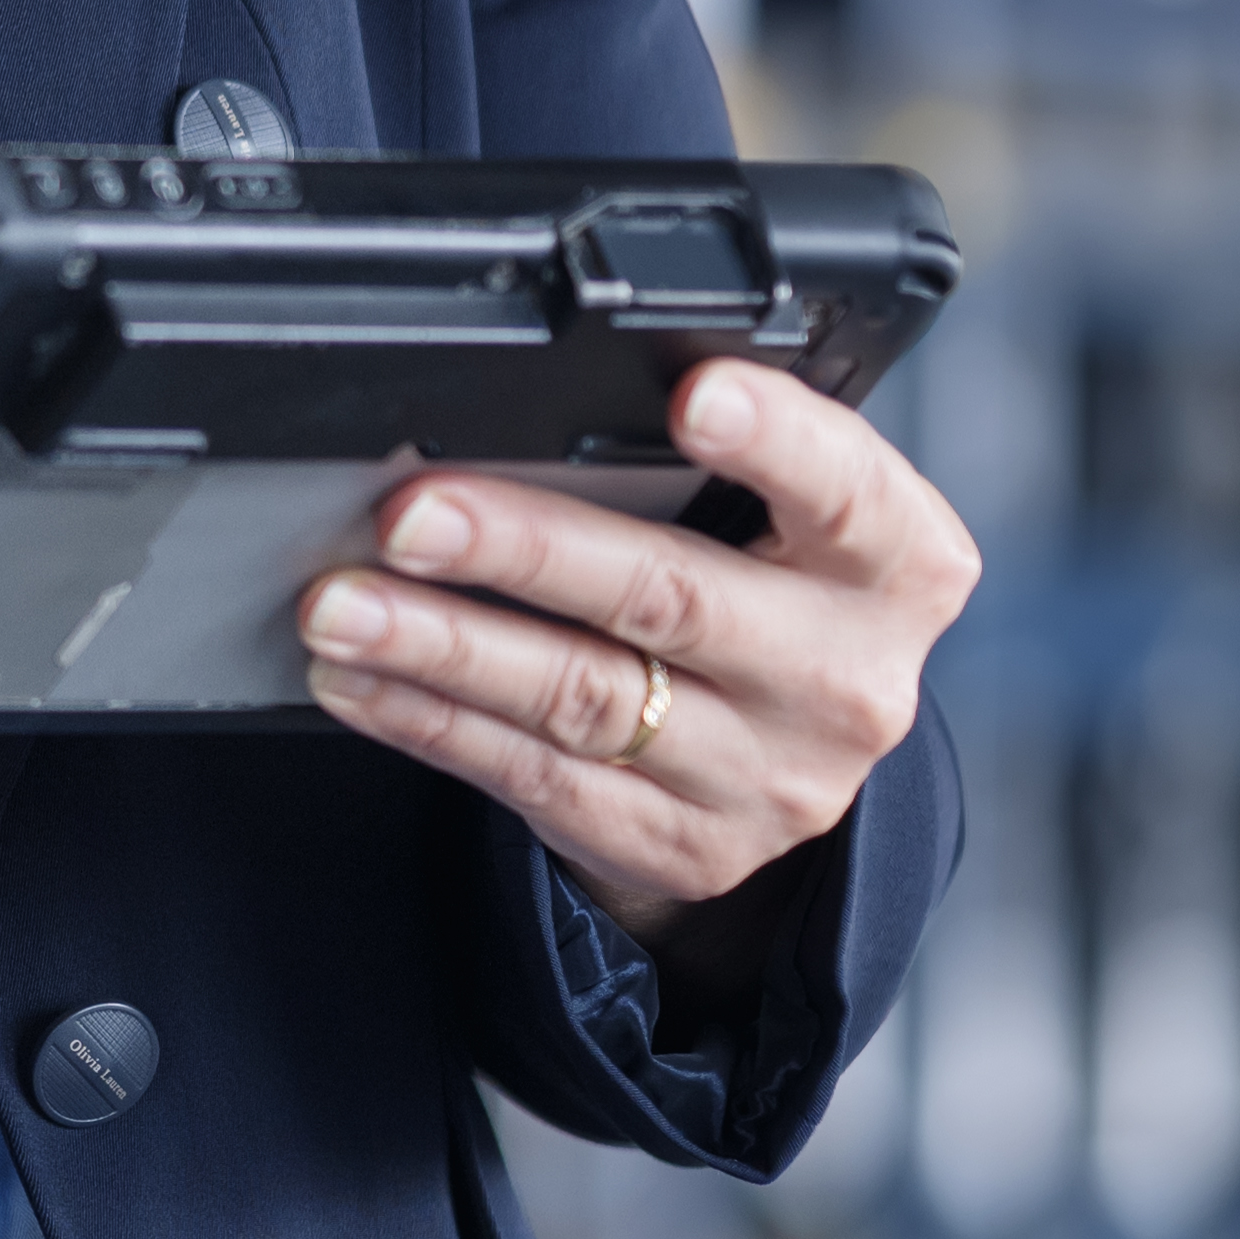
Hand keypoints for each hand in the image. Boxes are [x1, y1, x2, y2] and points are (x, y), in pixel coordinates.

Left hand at [299, 356, 979, 933]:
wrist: (785, 762)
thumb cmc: (765, 590)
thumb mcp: (788, 523)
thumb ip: (706, 466)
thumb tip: (528, 401)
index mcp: (898, 565)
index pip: (846, 489)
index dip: (775, 441)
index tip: (691, 394)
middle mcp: (846, 678)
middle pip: (674, 598)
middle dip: (527, 549)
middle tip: (410, 516)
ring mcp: (767, 778)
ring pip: (583, 698)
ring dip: (442, 646)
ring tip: (341, 604)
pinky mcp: (684, 844)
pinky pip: (533, 774)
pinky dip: (429, 720)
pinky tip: (361, 678)